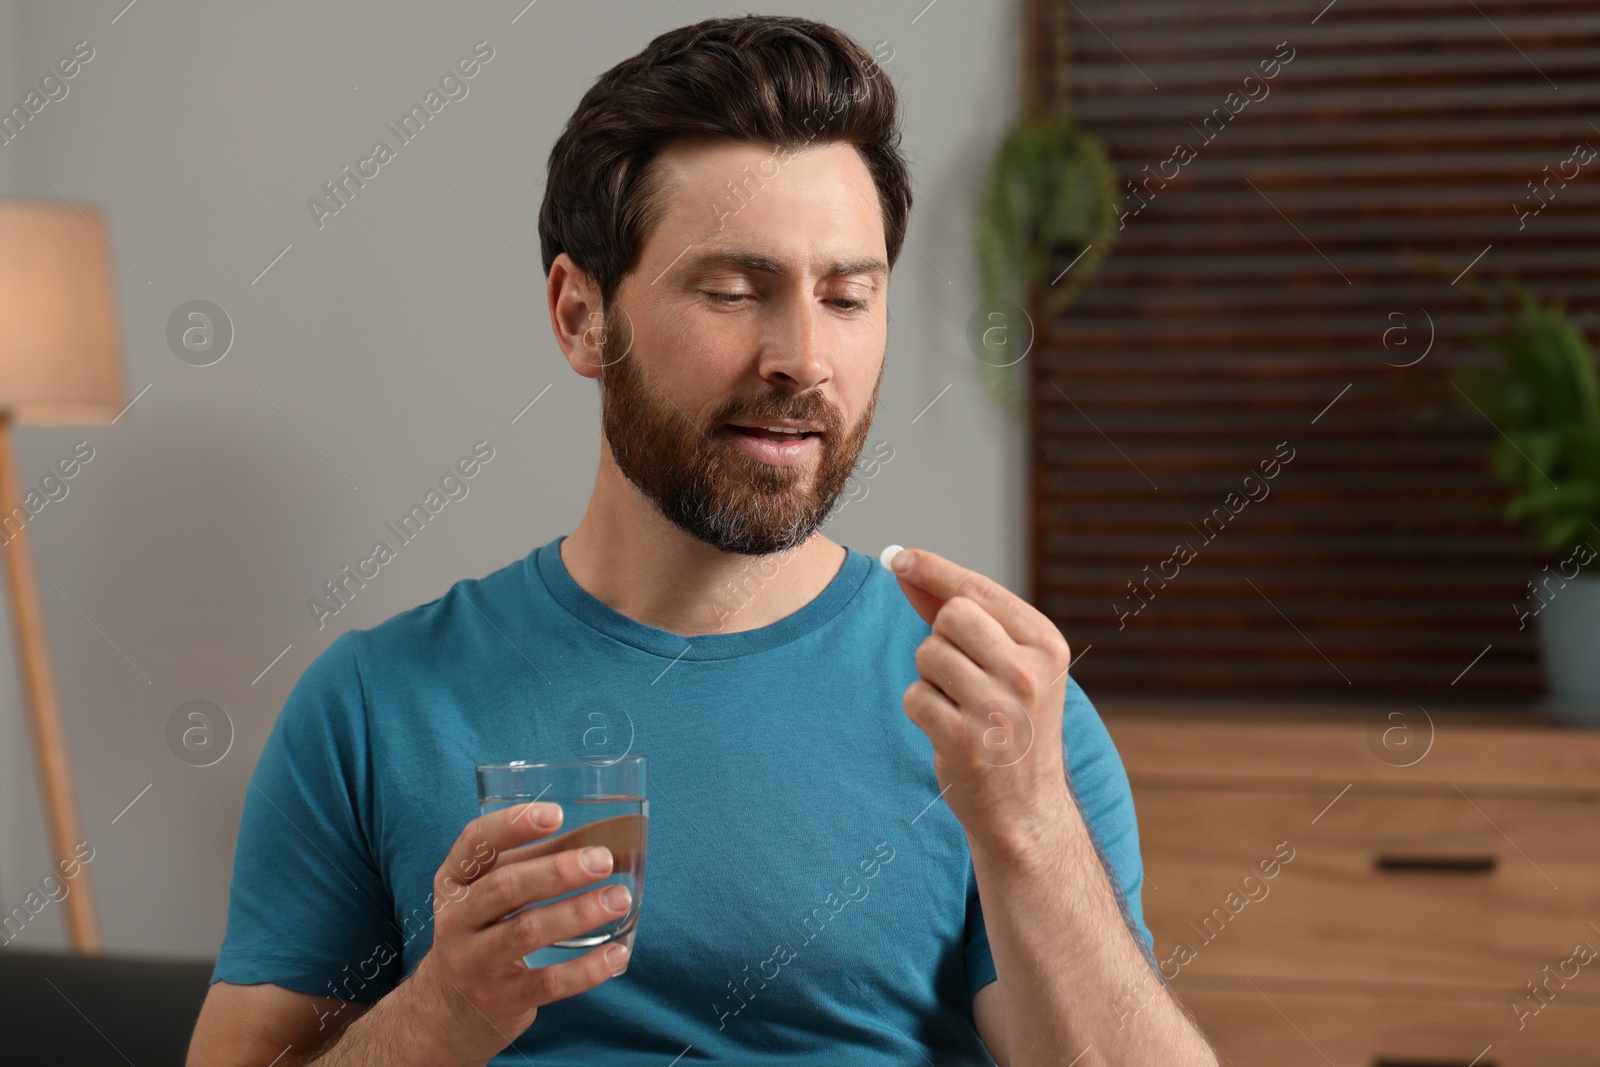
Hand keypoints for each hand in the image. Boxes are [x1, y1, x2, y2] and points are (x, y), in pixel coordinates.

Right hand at [406, 802, 636, 1063]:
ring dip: (579, 913)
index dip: (512, 825)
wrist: (450, 1010)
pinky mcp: (501, 999)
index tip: (556, 814)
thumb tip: (598, 838)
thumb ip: (535, 862)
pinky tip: (618, 953)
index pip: (475, 842)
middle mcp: (456, 920)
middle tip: (603, 860)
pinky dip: (587, 968)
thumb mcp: (491, 893)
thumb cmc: (483, 932)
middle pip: (505, 887)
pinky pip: (548, 982)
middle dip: (558, 871)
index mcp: (454, 881)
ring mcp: (475, 963)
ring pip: (527, 932)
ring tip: (620, 898)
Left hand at [887, 546, 1072, 842]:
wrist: (1026, 807)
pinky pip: (915, 696)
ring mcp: (998, 708)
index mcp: (1046, 645)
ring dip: (931, 677)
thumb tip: (905, 566)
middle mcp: (1028, 673)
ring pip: (928, 655)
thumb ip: (962, 614)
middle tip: (961, 673)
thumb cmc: (1011, 725)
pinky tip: (949, 730)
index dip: (934, 569)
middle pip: (950, 616)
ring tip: (961, 705)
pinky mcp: (965, 740)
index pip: (978, 590)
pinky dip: (922, 710)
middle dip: (940, 637)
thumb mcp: (1008, 664)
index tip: (900, 557)